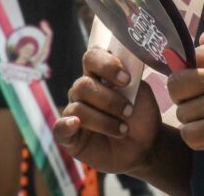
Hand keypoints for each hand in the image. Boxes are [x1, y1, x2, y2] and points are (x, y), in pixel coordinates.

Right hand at [53, 47, 160, 173]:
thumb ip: (132, 77)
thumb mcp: (142, 93)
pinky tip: (76, 124)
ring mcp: (74, 113)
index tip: (126, 80)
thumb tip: (126, 63)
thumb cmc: (141, 116)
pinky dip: (66, 125)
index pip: (92, 57)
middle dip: (110, 100)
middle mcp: (83, 91)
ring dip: (104, 121)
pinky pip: (59, 128)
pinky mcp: (69, 136)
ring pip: (78, 108)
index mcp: (99, 75)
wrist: (144, 146)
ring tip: (123, 130)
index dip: (106, 65)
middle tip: (129, 111)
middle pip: (83, 84)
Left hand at [166, 32, 203, 163]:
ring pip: (182, 112)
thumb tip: (203, 37)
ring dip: (194, 119)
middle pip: (176, 84)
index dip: (194, 71)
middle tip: (198, 102)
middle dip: (183, 95)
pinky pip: (188, 134)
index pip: (192, 57)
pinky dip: (197, 138)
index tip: (203, 83)